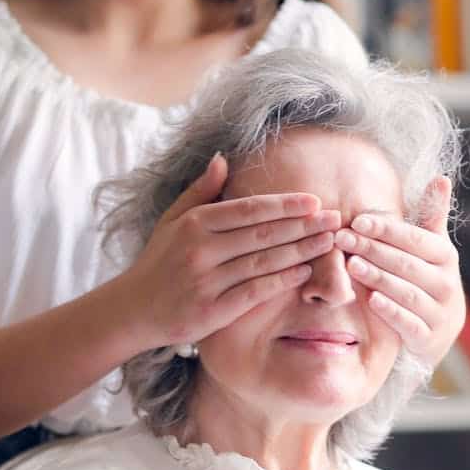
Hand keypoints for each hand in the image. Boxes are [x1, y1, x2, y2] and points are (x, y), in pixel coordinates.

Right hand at [120, 153, 342, 348]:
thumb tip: (223, 158)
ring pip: (264, 262)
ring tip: (328, 243)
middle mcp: (200, 250)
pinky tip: (304, 272)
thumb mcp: (172, 221)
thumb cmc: (158, 262)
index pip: (249, 209)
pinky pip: (255, 292)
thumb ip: (200, 191)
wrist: (133, 310)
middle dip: (304, 226)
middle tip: (336, 219)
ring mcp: (206, 281)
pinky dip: (281, 281)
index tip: (314, 201)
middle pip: (263, 234)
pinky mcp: (211, 311)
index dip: (285, 205)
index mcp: (194, 223)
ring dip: (301, 251)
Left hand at [334, 176, 463, 366]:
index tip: (357, 220)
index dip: (386, 229)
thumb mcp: (432, 247)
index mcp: (446, 256)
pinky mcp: (429, 338)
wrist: (439, 330)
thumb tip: (441, 177)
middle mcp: (447, 283)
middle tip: (342, 238)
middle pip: (406, 263)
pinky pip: (409, 323)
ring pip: (406, 292)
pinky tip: (370, 300)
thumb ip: (432, 215)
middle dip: (372, 250)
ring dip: (378, 277)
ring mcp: (439, 312)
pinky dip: (391, 311)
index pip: (415, 239)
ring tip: (351, 265)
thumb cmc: (427, 277)